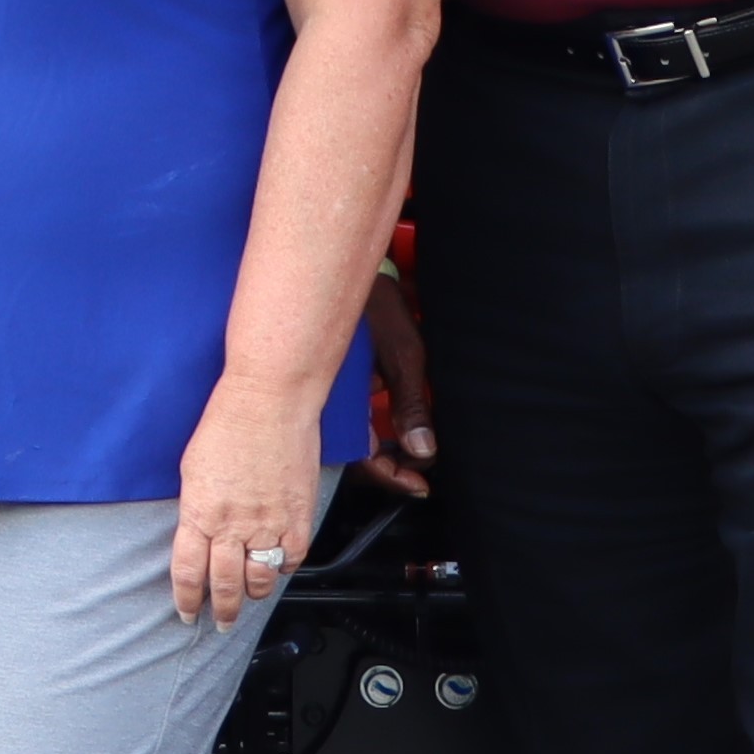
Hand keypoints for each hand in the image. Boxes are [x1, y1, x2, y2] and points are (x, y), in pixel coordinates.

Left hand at [169, 370, 327, 628]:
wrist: (269, 401)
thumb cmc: (226, 425)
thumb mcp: (193, 471)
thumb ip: (197, 509)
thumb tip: (200, 534)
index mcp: (199, 513)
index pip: (188, 572)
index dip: (187, 600)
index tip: (188, 614)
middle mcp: (232, 525)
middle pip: (225, 585)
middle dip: (222, 611)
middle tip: (221, 622)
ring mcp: (268, 524)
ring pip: (260, 579)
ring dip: (253, 592)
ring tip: (249, 595)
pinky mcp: (298, 517)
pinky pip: (292, 559)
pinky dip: (284, 568)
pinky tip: (277, 567)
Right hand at [356, 264, 439, 496]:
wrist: (352, 269)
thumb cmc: (373, 306)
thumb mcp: (402, 354)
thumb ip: (410, 404)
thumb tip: (422, 450)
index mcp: (340, 404)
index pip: (362, 460)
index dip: (392, 477)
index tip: (420, 485)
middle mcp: (330, 406)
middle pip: (358, 455)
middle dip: (392, 467)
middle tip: (422, 470)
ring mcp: (333, 396)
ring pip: (359, 438)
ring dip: (388, 448)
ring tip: (417, 450)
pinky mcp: (338, 384)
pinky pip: (356, 417)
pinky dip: (380, 426)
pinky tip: (399, 425)